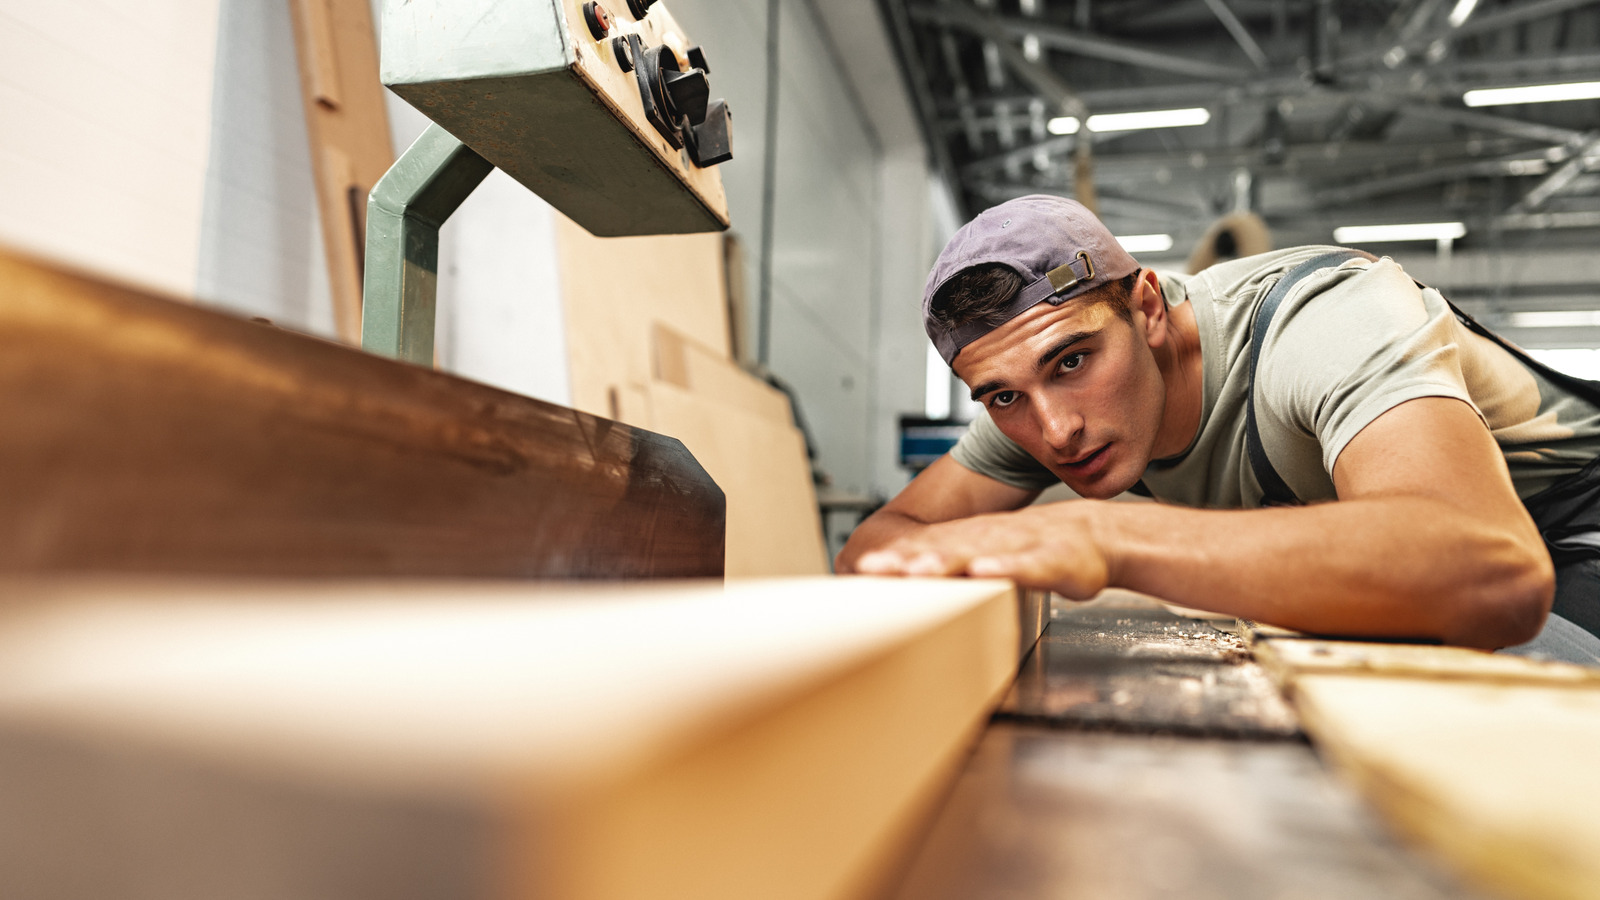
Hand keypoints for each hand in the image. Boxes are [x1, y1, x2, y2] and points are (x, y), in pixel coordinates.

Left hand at [853, 502, 1110, 598]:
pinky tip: (984, 571)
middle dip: (906, 560)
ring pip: (976, 554)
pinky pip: (1024, 566)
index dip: (894, 560)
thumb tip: (919, 582)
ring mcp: (1018, 549)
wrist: (1096, 536)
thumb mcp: (995, 561)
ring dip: (946, 561)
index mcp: (973, 543)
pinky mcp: (1049, 561)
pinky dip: (1004, 569)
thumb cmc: (1044, 554)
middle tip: (871, 569)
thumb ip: (960, 570)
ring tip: (918, 570)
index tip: (862, 571)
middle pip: (941, 550)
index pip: (926, 551)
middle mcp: (988, 541)